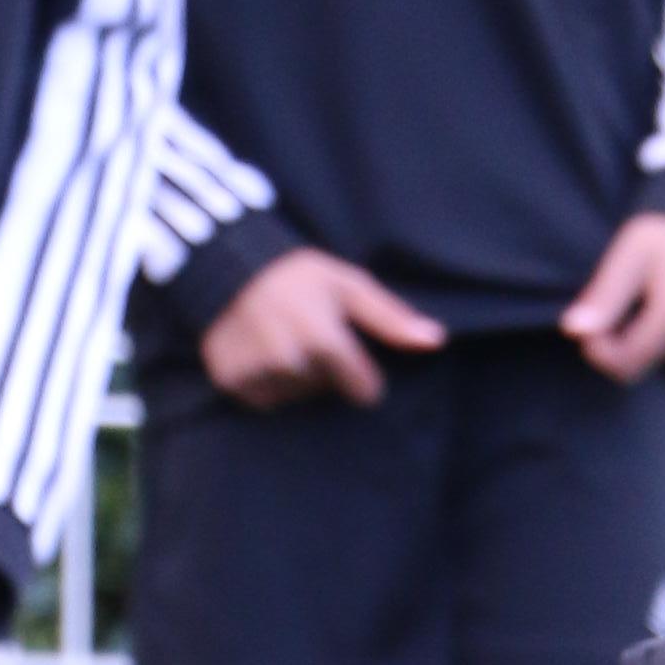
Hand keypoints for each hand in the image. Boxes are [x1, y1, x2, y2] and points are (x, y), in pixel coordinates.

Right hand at [201, 248, 446, 410]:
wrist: (228, 265)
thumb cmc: (299, 275)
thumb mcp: (349, 286)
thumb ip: (391, 318)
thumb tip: (436, 341)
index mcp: (323, 339)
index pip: (364, 389)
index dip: (361, 373)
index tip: (348, 351)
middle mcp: (288, 360)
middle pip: (327, 391)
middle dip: (323, 369)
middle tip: (304, 332)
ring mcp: (256, 372)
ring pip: (295, 396)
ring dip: (294, 377)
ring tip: (280, 340)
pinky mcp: (230, 381)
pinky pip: (264, 400)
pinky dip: (266, 382)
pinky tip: (260, 352)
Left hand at [561, 213, 664, 380]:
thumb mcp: (630, 254)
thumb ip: (603, 296)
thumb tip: (573, 331)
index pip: (625, 363)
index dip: (598, 351)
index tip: (589, 325)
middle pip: (642, 365)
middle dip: (623, 342)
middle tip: (625, 303)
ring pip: (662, 361)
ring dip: (648, 337)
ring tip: (659, 297)